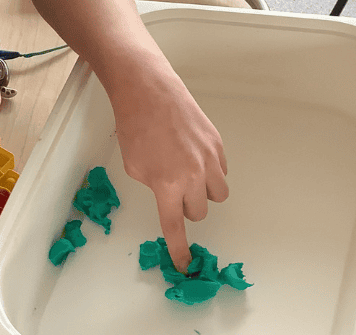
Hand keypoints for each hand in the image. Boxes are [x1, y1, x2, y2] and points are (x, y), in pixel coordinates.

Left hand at [112, 57, 228, 272]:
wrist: (149, 92)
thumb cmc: (135, 128)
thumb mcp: (134, 166)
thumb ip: (153, 185)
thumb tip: (168, 192)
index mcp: (167, 185)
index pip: (175, 227)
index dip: (180, 249)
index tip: (184, 264)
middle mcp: (193, 175)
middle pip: (199, 212)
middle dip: (186, 208)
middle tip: (172, 192)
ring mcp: (209, 159)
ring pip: (217, 194)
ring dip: (203, 193)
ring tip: (187, 177)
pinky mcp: (217, 144)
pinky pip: (221, 171)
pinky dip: (210, 172)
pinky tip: (193, 158)